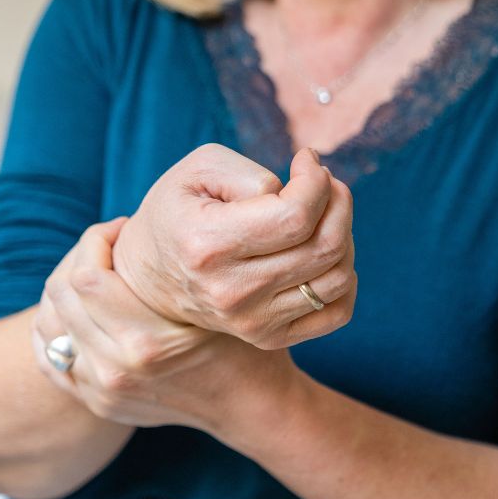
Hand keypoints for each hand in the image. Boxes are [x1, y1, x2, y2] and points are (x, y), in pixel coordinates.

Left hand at [31, 218, 297, 431]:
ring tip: (97, 274)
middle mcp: (117, 369)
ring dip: (67, 288)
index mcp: (148, 343)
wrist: (250, 405)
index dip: (98, 240)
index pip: (86, 276)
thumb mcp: (216, 302)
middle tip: (110, 246)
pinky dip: (56, 328)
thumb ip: (171, 273)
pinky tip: (79, 309)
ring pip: (49, 321)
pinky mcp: (97, 401)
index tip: (124, 230)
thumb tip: (132, 230)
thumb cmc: (244, 342)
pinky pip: (50, 356)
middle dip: (82, 256)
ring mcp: (102, 390)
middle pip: (61, 294)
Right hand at [112, 144, 356, 349]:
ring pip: (338, 278)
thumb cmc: (182, 210)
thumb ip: (250, 172)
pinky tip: (323, 255)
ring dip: (344, 236)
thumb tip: (295, 193)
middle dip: (338, 202)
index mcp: (208, 244)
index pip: (295, 216)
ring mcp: (252, 321)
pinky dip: (345, 278)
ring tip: (323, 216)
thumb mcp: (200, 169)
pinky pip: (337, 312)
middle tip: (326, 184)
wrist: (152, 276)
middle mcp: (231, 291)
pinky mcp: (268, 336)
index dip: (316, 181)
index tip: (306, 161)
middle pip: (324, 246)